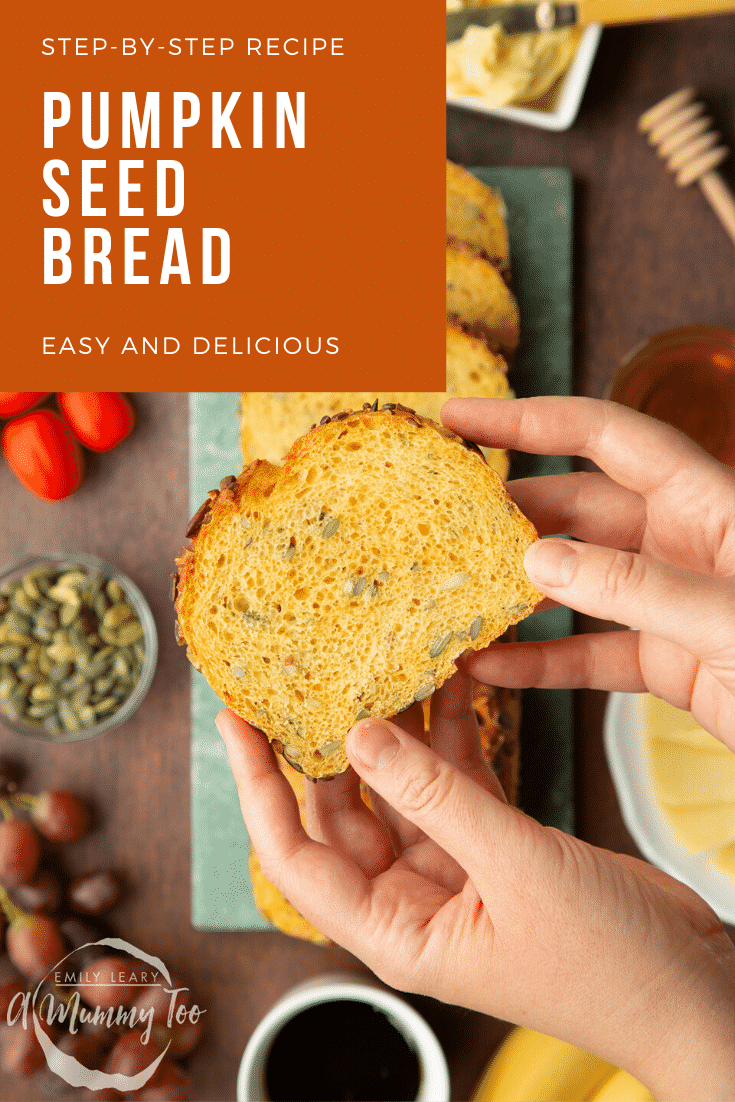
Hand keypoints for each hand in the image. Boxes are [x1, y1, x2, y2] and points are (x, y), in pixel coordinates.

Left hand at [217, 679, 734, 1101]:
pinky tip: (453, 681)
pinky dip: (453, 734)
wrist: (689, 985)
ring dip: (396, 727)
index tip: (237, 722)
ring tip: (381, 658)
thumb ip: (437, 799)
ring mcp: (452, 868)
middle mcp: (411, 899)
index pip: (296, 855)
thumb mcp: (514, 871)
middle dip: (324, 743)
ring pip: (400, 785)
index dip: (259, 787)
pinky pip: (455, 781)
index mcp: (396, 930)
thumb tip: (361, 737)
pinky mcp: (493, 844)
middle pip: (341, 811)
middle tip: (308, 671)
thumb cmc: (607, 963)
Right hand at [442, 396, 734, 752]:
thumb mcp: (729, 619)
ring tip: (452, 597)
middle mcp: (683, 542)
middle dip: (508, 510)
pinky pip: (591, 655)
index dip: (529, 419)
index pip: (604, 435)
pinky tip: (492, 671)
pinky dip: (543, 664)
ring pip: (574, 583)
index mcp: (709, 503)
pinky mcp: (667, 663)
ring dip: (515, 592)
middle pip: (577, 507)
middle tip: (439, 521)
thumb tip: (537, 559)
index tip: (461, 419)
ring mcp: (671, 603)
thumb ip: (635, 587)